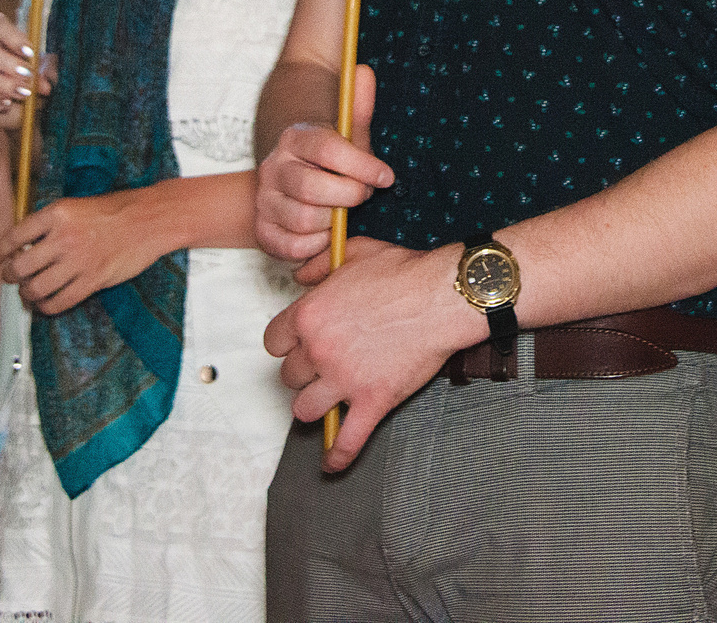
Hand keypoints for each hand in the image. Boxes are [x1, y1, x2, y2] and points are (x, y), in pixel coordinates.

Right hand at [0, 12, 45, 130]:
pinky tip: (8, 103)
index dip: (10, 36)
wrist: (28, 105)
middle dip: (4, 62)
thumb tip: (46, 82)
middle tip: (27, 75)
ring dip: (0, 83)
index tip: (29, 52)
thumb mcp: (45, 70)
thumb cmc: (35, 78)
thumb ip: (48, 71)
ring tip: (23, 93)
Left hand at [0, 186, 178, 315]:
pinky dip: (47, 307)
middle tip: (10, 276)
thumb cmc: (118, 209)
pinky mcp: (92, 280)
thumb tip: (27, 242)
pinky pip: (60, 301)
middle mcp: (63, 238)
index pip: (15, 236)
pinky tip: (46, 303)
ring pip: (36, 288)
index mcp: (57, 214)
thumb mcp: (78, 205)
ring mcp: (77, 261)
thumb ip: (52, 223)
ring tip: (28, 291)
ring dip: (27, 293)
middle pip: (20, 266)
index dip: (0, 251)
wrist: (150, 219)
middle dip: (10, 275)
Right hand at [254, 66, 391, 271]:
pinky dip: (314, 245)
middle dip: (347, 196)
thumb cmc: (330, 160)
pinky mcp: (262, 229)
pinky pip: (289, 246)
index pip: (327, 148)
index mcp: (296, 137)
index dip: (361, 165)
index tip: (387, 177)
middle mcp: (274, 166)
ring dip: (332, 222)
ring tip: (344, 214)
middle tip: (363, 196)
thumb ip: (357, 106)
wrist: (294, 179)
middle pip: (310, 187)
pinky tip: (326, 232)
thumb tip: (363, 72)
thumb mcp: (347, 133)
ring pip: (301, 219)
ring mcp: (264, 199)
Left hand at [263, 236, 484, 468]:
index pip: (274, 342)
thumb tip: (298, 275)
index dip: (287, 344)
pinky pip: (347, 440)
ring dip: (314, 406)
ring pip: (306, 409)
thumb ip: (319, 264)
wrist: (442, 297)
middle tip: (323, 366)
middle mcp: (320, 351)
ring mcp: (344, 380)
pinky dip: (337, 456)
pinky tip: (331, 464)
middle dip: (304, 372)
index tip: (298, 345)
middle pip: (290, 376)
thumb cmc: (404, 272)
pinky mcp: (372, 401)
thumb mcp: (355, 252)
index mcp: (310, 315)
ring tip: (326, 401)